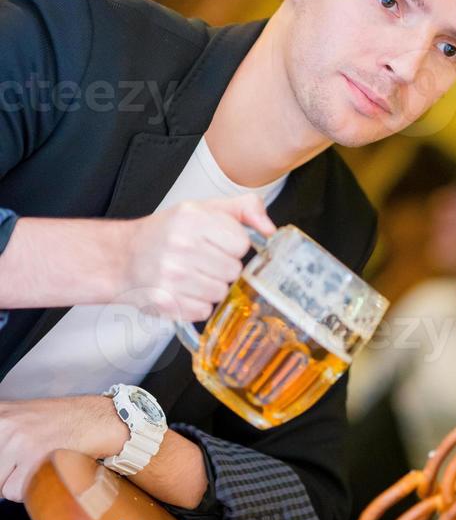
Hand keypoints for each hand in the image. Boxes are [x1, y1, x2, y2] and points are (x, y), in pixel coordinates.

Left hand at [0, 396, 124, 501]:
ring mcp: (16, 438)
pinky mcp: (32, 456)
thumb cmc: (64, 422)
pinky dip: (30, 489)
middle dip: (7, 472)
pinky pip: (14, 491)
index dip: (3, 464)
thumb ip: (3, 438)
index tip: (14, 462)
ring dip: (17, 481)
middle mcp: (3, 422)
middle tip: (29, 458)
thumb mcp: (21, 420)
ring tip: (38, 462)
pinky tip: (46, 468)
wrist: (97, 420)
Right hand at [119, 193, 276, 320]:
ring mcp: (172, 276)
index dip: (233, 245)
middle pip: (233, 270)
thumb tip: (270, 229)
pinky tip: (183, 290)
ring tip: (192, 275)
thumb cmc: (166, 232)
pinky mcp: (166, 302)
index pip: (241, 243)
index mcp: (193, 218)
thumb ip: (243, 208)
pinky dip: (197, 304)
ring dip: (211, 286)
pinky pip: (204, 311)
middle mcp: (181, 246)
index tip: (217, 244)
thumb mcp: (203, 208)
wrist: (122, 257)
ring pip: (221, 292)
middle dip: (223, 267)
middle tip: (203, 260)